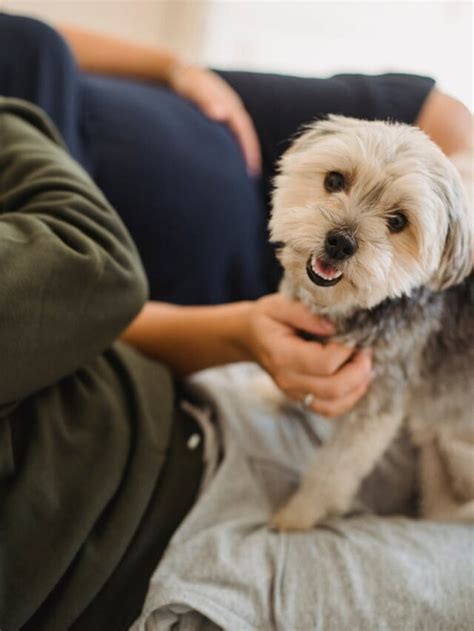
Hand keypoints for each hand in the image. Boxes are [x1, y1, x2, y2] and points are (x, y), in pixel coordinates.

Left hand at [167, 63, 260, 175]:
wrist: (180, 71)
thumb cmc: (187, 82)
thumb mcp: (195, 88)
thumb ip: (207, 101)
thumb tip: (222, 117)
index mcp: (230, 105)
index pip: (244, 130)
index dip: (249, 149)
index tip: (250, 168)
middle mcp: (233, 108)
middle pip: (246, 134)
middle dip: (250, 154)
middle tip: (250, 176)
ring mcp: (228, 111)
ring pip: (240, 134)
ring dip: (243, 151)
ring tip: (243, 172)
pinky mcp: (221, 115)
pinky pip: (232, 133)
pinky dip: (234, 146)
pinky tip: (229, 158)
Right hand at [244, 294, 372, 417]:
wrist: (249, 337)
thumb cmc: (266, 318)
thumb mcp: (279, 305)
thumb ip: (305, 314)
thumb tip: (333, 327)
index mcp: (281, 355)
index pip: (324, 364)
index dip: (346, 350)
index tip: (352, 334)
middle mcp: (287, 380)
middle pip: (333, 388)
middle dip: (359, 370)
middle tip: (365, 350)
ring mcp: (293, 393)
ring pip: (334, 404)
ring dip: (357, 386)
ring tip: (363, 365)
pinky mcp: (301, 398)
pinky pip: (330, 409)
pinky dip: (349, 397)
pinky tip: (355, 379)